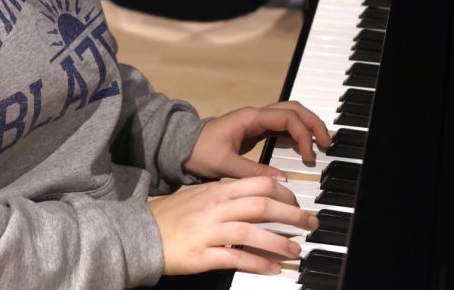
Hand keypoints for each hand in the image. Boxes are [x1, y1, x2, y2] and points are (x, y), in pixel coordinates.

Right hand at [148, 176, 318, 274]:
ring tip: (296, 250)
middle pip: (261, 206)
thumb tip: (257, 195)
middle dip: (291, 214)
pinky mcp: (203, 255)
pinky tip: (273, 269)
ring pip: (251, 233)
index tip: (297, 202)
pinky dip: (257, 263)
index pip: (258, 184)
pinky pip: (236, 259)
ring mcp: (209, 231)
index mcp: (217, 191)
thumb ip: (227, 194)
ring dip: (278, 242)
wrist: (143, 233)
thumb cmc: (173, 216)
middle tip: (310, 223)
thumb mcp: (201, 195)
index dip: (283, 192)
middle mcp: (216, 207)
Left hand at [183, 101, 332, 179]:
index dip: (303, 135)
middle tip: (327, 143)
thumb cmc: (200, 152)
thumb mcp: (224, 165)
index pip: (287, 118)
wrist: (182, 147)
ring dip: (308, 126)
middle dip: (313, 123)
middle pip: (294, 109)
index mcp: (251, 118)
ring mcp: (257, 121)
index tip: (308, 156)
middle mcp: (257, 115)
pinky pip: (283, 127)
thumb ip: (253, 172)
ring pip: (290, 114)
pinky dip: (297, 134)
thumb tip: (282, 180)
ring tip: (321, 145)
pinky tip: (304, 149)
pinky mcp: (256, 131)